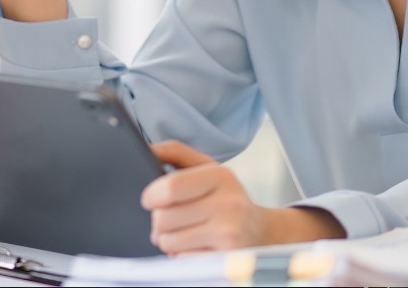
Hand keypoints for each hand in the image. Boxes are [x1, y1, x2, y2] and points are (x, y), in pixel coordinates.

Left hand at [142, 141, 343, 253]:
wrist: (261, 232)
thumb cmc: (226, 198)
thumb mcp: (206, 167)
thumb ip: (175, 152)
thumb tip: (147, 148)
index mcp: (220, 176)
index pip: (169, 187)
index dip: (151, 196)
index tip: (150, 199)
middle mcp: (228, 204)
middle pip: (163, 218)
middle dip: (159, 221)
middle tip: (173, 219)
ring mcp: (228, 234)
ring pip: (168, 241)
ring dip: (168, 240)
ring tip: (184, 232)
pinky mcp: (224, 260)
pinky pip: (180, 260)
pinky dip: (181, 255)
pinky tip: (195, 246)